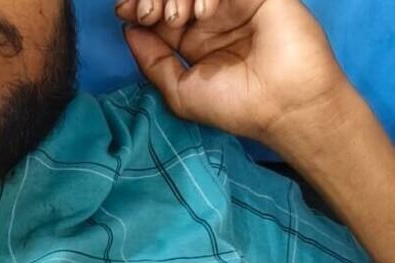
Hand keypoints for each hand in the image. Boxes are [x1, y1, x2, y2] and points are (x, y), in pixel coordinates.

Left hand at [115, 0, 350, 148]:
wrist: (284, 106)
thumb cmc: (236, 106)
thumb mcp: (180, 91)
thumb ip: (152, 62)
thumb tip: (127, 30)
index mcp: (194, 38)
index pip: (160, 9)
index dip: (139, 5)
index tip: (123, 11)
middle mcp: (213, 17)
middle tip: (147, 14)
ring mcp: (235, 3)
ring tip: (177, 19)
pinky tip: (204, 15)